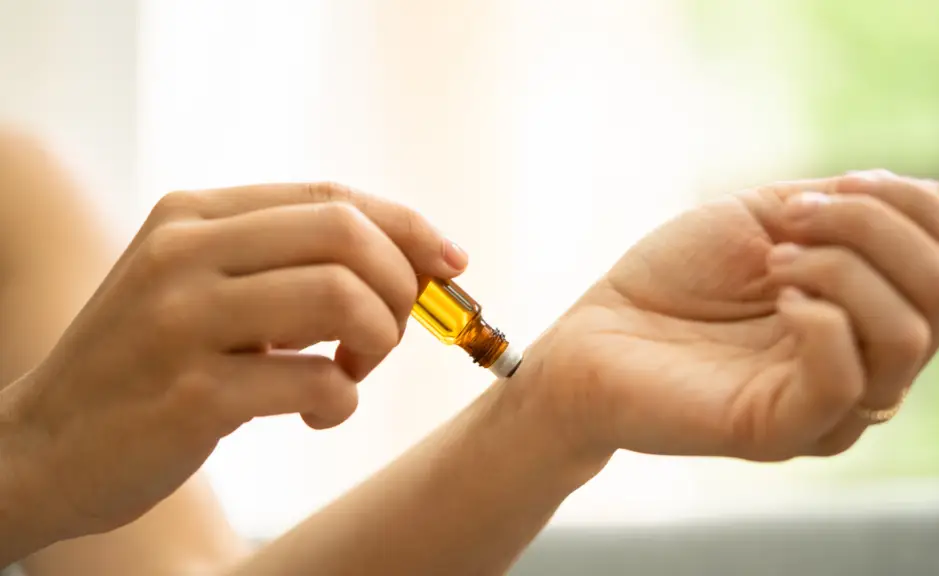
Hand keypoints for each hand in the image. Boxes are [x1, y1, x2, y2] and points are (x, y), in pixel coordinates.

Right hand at [0, 182, 465, 538]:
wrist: (43, 446)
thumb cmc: (148, 366)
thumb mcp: (200, 288)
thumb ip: (285, 262)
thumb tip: (412, 263)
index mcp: (193, 215)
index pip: (331, 198)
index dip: (408, 227)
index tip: (452, 263)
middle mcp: (185, 253)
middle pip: (347, 234)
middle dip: (401, 285)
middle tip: (389, 332)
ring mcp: (184, 320)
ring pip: (342, 297)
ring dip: (376, 340)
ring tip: (351, 372)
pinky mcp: (193, 394)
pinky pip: (318, 381)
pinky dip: (342, 400)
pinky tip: (320, 412)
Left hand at [519, 171, 938, 461]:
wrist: (595, 332)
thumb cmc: (674, 275)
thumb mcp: (767, 215)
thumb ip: (851, 206)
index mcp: (870, 312)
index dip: (913, 205)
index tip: (832, 187)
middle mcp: (867, 364)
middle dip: (873, 225)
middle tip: (788, 220)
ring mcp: (830, 405)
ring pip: (907, 333)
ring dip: (842, 267)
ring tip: (771, 261)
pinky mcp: (783, 430)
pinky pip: (847, 382)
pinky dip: (821, 319)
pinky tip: (775, 297)